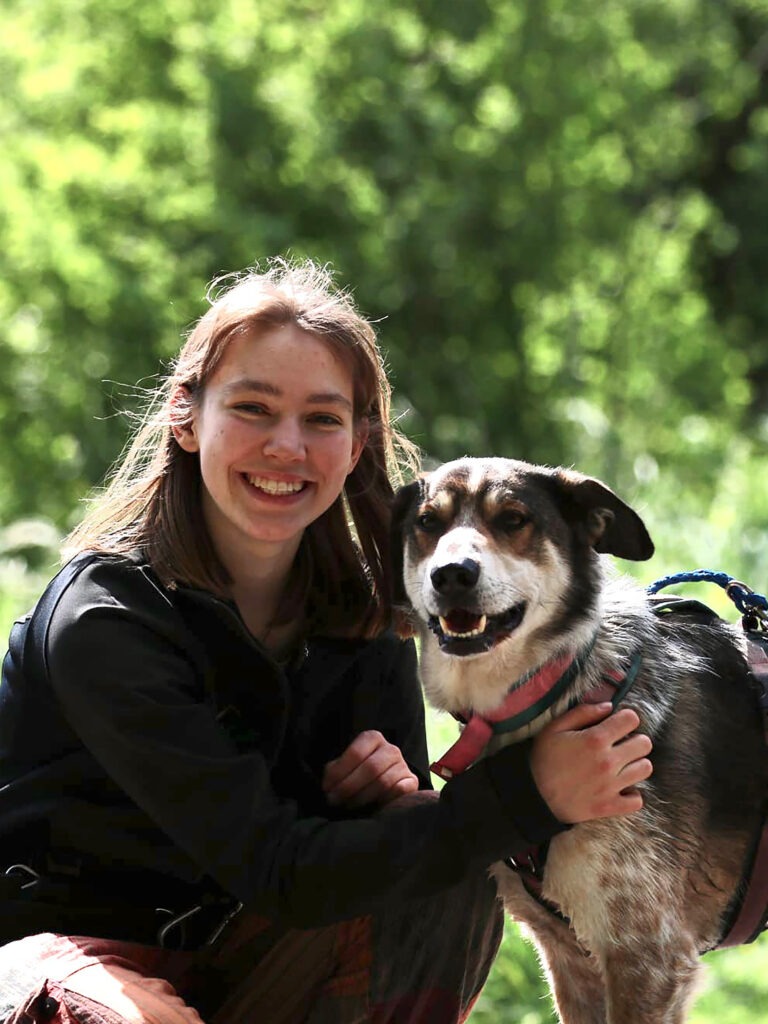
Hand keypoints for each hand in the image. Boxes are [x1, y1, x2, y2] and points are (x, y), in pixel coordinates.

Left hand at [322, 730, 419, 809]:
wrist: (384, 779)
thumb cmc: (358, 772)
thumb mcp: (346, 765)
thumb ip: (335, 770)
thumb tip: (328, 785)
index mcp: (372, 738)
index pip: (356, 753)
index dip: (339, 772)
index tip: (326, 787)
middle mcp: (391, 749)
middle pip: (370, 768)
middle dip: (349, 787)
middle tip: (334, 800)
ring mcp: (403, 765)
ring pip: (383, 782)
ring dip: (362, 797)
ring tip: (348, 805)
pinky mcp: (412, 781)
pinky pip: (399, 791)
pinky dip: (384, 800)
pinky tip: (372, 806)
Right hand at [529, 702, 652, 823]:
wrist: (533, 796)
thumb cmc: (542, 759)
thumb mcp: (554, 728)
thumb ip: (582, 713)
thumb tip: (609, 707)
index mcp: (595, 739)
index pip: (631, 719)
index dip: (625, 719)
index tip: (616, 724)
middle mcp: (608, 762)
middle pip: (644, 743)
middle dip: (634, 740)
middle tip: (620, 744)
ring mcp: (611, 786)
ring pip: (645, 769)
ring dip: (635, 764)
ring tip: (622, 765)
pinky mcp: (610, 806)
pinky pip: (637, 800)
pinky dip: (632, 794)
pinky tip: (621, 787)